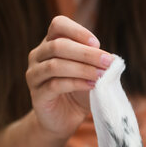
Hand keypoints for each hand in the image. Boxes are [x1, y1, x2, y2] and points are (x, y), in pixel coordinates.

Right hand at [25, 16, 113, 138]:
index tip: (97, 44)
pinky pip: (55, 85)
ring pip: (55, 65)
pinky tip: (92, 86)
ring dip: (83, 69)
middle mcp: (37, 56)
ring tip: (101, 75)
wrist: (62, 121)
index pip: (58, 25)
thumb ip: (95, 63)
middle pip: (58, 46)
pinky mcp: (37, 95)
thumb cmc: (77, 93)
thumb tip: (111, 59)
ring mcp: (34, 75)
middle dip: (87, 53)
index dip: (78, 31)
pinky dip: (76, 83)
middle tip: (108, 62)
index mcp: (50, 45)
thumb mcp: (89, 74)